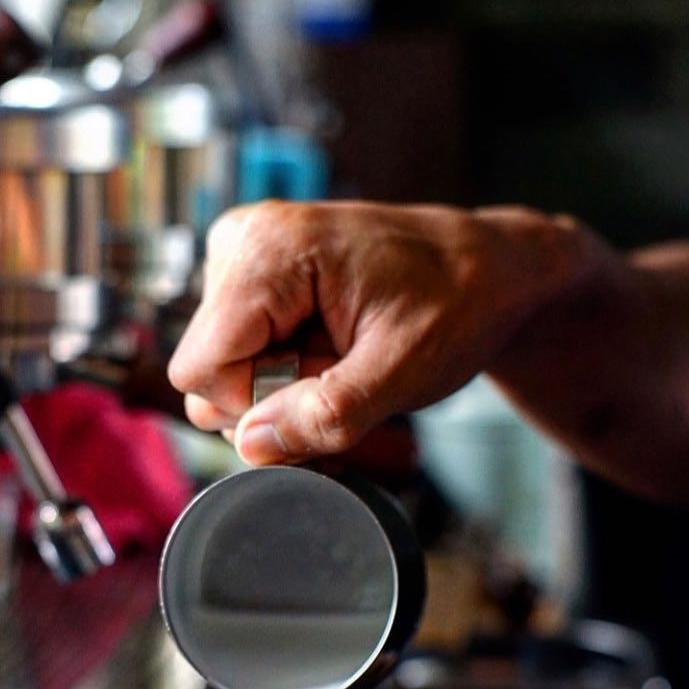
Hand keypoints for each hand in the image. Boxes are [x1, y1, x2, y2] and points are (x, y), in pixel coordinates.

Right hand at [167, 199, 599, 466]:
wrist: (488, 270)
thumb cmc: (457, 302)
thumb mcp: (404, 370)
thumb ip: (327, 414)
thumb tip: (250, 444)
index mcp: (269, 251)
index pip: (200, 369)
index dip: (256, 404)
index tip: (324, 387)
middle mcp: (240, 244)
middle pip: (205, 376)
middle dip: (270, 398)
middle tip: (343, 374)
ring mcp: (242, 260)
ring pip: (220, 374)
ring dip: (281, 390)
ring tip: (342, 360)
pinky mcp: (252, 281)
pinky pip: (238, 358)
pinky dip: (283, 374)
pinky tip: (329, 354)